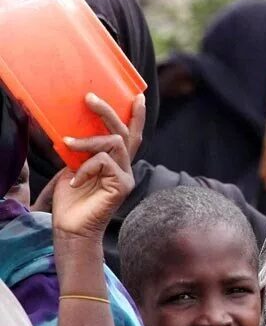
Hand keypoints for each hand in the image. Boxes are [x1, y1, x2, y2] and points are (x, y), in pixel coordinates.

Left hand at [51, 93, 143, 240]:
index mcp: (116, 161)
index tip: (137, 96)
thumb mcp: (73, 167)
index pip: (131, 135)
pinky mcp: (122, 186)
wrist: (71, 229)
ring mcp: (126, 176)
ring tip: (67, 144)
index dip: (136, 115)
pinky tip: (74, 181)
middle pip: (124, 132)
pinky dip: (85, 167)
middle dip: (107, 111)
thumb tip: (73, 129)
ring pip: (114, 143)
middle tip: (90, 98)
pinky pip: (104, 162)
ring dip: (87, 141)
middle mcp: (125, 167)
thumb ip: (82, 151)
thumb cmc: (71, 200)